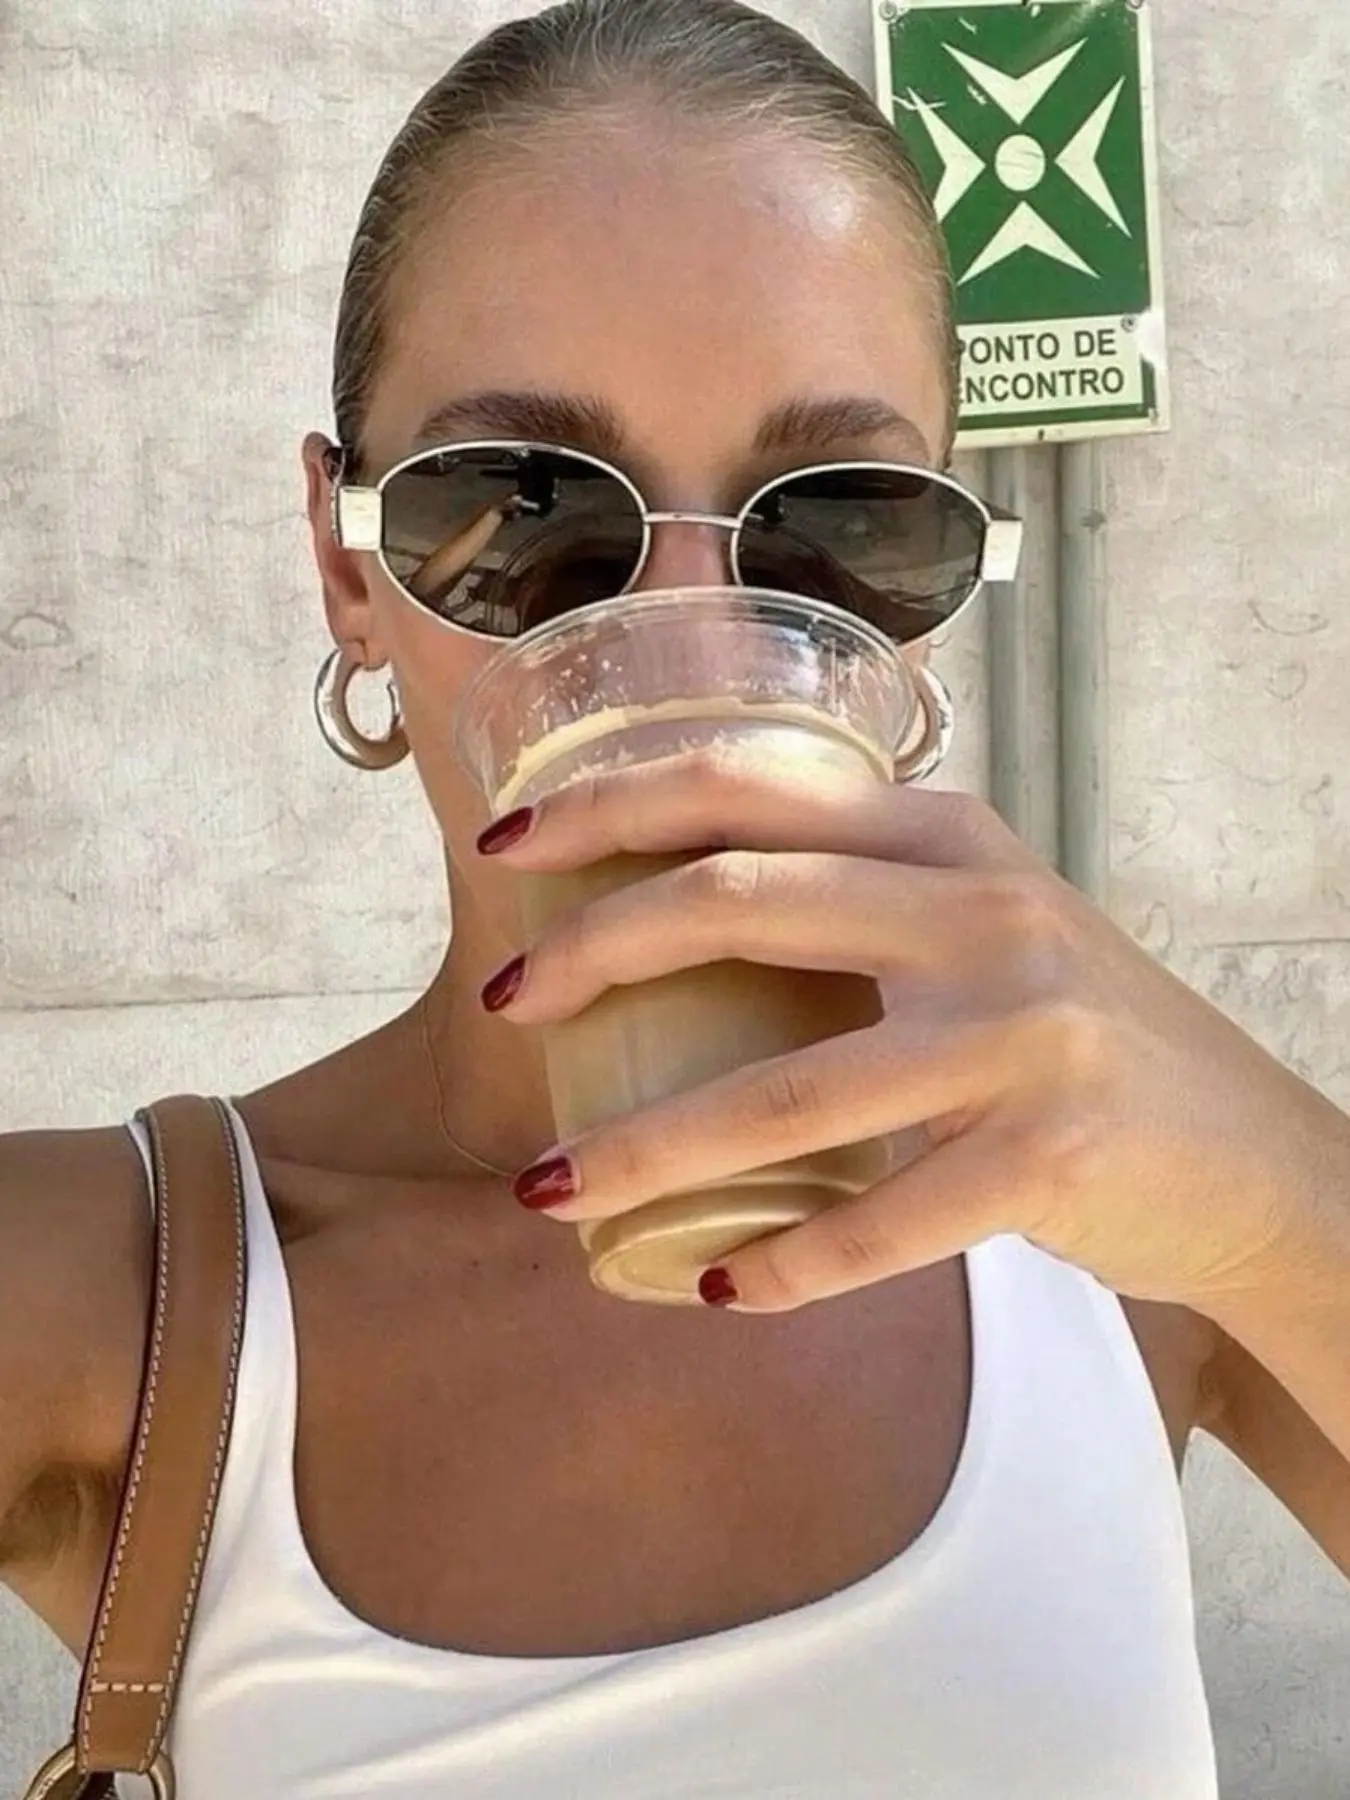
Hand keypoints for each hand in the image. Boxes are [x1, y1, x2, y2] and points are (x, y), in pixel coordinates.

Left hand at [481, 749, 1349, 1314]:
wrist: (1247, 1157)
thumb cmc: (1079, 1040)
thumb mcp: (982, 926)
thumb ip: (865, 895)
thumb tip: (672, 908)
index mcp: (951, 834)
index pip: (749, 781)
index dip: (609, 802)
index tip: (508, 843)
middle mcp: (985, 909)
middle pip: (740, 900)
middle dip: (592, 950)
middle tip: (501, 1003)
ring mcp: (1024, 1033)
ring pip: (786, 1090)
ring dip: (642, 1149)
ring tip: (548, 1190)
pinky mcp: (1054, 1156)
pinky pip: (879, 1225)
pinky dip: (783, 1267)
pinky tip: (716, 1284)